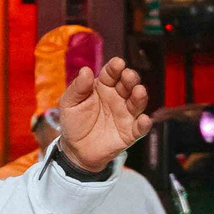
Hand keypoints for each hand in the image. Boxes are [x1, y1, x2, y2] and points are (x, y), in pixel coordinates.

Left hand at [52, 56, 152, 173]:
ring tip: (139, 91)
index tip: (117, 64)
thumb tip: (85, 70)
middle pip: (128, 84)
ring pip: (137, 102)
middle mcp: (118, 97)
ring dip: (140, 96)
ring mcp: (126, 114)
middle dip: (130, 78)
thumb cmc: (74, 122)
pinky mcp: (130, 133)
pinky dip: (144, 124)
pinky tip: (144, 120)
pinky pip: (140, 128)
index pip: (112, 73)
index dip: (115, 67)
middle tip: (128, 76)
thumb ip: (78, 88)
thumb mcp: (70, 103)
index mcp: (103, 86)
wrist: (75, 150)